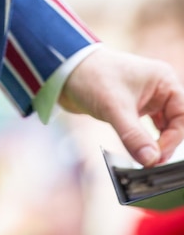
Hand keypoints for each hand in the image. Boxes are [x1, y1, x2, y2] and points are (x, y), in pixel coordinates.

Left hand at [58, 48, 183, 165]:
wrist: (63, 71)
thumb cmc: (92, 77)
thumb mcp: (114, 108)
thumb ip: (134, 135)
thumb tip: (151, 160)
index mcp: (163, 80)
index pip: (182, 115)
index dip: (173, 138)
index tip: (156, 156)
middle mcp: (158, 88)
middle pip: (174, 123)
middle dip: (164, 144)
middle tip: (151, 164)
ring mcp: (144, 98)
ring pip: (159, 128)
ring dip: (153, 144)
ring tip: (145, 161)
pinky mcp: (130, 108)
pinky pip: (144, 129)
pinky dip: (142, 141)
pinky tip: (136, 152)